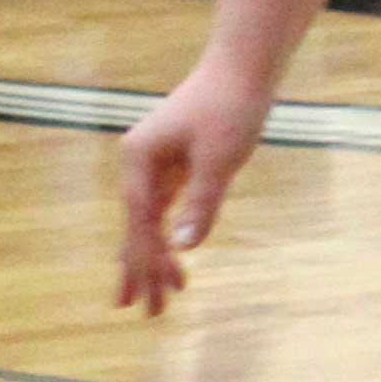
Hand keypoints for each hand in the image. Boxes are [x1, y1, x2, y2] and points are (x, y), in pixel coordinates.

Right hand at [118, 59, 269, 309]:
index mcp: (139, 158)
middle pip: (137, 226)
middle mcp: (139, 162)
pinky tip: (175, 261)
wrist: (243, 68)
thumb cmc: (230, 106)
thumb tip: (184, 246)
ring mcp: (155, 163)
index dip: (144, 260)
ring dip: (156, 259)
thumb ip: (201, 204)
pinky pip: (165, 210)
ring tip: (160, 300)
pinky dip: (170, 236)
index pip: (138, 221)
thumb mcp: (220, 159)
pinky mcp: (174, 164)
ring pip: (150, 221)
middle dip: (141, 270)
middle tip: (144, 314)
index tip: (148, 296)